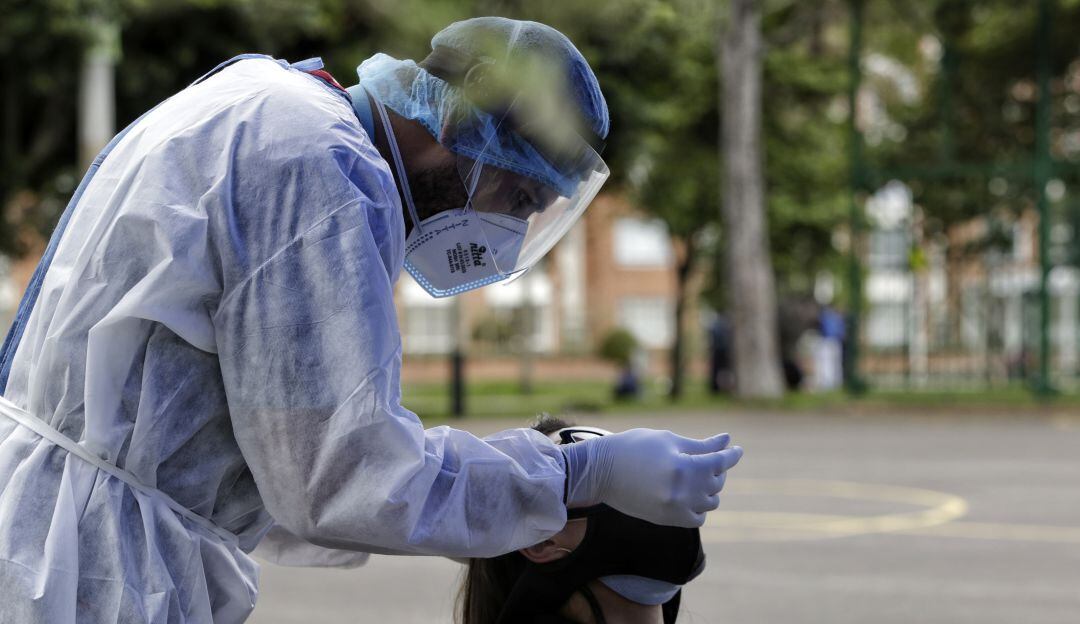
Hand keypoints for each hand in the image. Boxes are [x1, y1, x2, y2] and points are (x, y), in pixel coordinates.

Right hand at [561, 429, 742, 527]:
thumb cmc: (634, 447)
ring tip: (698, 476)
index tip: (737, 450)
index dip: (732, 455)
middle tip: (708, 458)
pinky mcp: (667, 520)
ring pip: (710, 502)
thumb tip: (727, 441)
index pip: (719, 462)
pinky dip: (699, 507)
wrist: (601, 471)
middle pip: (716, 482)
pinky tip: (690, 494)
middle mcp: (682, 492)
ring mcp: (675, 509)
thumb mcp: (668, 440)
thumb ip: (700, 445)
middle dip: (717, 468)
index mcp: (683, 467)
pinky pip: (697, 519)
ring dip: (710, 488)